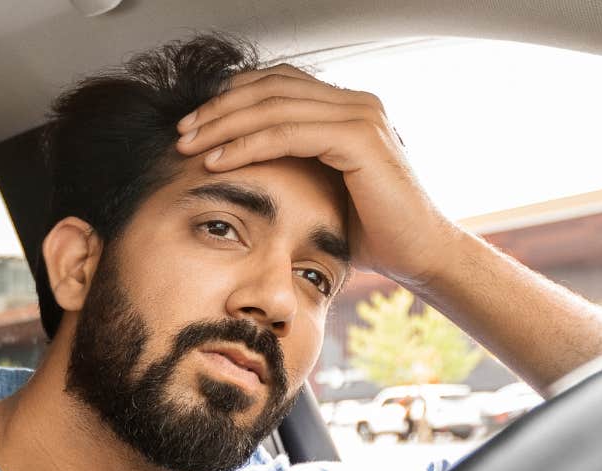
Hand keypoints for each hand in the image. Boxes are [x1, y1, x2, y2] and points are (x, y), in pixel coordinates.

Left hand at [175, 64, 464, 287]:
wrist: (419, 255)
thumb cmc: (373, 232)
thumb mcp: (325, 191)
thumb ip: (296, 165)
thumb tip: (247, 163)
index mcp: (348, 108)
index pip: (278, 84)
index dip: (232, 98)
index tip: (195, 125)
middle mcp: (356, 102)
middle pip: (270, 87)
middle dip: (219, 108)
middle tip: (182, 132)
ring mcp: (360, 116)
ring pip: (273, 105)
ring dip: (224, 124)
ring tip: (189, 146)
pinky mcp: (359, 138)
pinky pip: (288, 133)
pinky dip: (247, 145)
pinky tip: (218, 162)